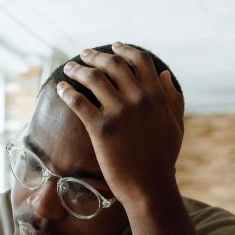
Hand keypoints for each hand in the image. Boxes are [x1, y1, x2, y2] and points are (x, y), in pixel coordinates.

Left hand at [56, 42, 184, 207]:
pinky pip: (79, 101)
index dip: (124, 49)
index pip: (139, 60)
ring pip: (93, 78)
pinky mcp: (101, 128)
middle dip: (96, 55)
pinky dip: (67, 91)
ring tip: (68, 68)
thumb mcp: (175, 125)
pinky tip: (60, 88)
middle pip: (113, 64)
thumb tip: (164, 74)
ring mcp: (119, 112)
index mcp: (156, 96)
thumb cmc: (162, 160)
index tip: (114, 46)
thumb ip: (172, 98)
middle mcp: (138, 99)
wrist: (149, 187)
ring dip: (78, 69)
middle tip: (84, 54)